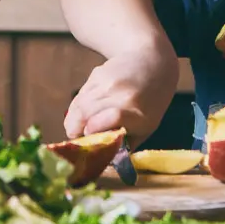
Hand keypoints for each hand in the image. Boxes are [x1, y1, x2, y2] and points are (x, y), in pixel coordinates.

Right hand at [63, 47, 177, 144]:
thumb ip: (126, 144)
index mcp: (139, 111)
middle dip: (76, 129)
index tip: (89, 140)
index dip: (95, 128)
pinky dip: (76, 108)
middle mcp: (122, 94)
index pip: (113, 116)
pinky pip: (80, 95)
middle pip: (88, 111)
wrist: (151, 62)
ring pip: (79, 104)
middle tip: (77, 139)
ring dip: (73, 120)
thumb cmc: (151, 102)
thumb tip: (103, 160)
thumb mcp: (147, 127)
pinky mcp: (97, 74)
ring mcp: (108, 81)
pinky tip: (80, 115)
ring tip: (75, 130)